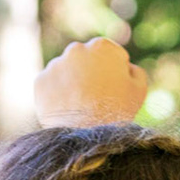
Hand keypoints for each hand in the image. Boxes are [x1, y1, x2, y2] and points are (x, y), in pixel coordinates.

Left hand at [34, 38, 148, 128]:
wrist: (87, 133)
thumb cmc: (118, 110)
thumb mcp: (139, 89)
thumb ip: (134, 70)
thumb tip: (126, 67)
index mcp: (102, 46)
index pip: (111, 54)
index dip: (115, 72)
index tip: (115, 87)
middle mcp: (76, 49)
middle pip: (86, 60)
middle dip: (91, 73)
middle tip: (97, 97)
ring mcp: (55, 64)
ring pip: (66, 72)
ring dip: (73, 83)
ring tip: (81, 106)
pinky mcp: (40, 80)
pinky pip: (51, 85)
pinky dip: (58, 94)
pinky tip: (68, 108)